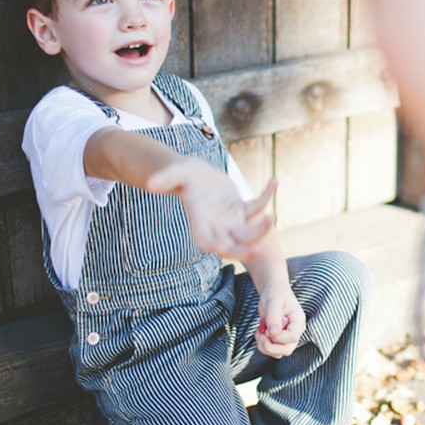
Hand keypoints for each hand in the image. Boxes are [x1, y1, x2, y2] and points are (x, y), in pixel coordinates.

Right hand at [147, 163, 275, 260]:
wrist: (193, 174)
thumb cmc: (181, 174)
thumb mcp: (174, 174)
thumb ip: (164, 180)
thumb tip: (150, 184)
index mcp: (200, 225)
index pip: (208, 243)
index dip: (217, 248)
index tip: (225, 250)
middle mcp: (218, 228)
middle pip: (233, 245)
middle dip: (246, 249)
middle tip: (259, 249)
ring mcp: (232, 221)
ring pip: (250, 232)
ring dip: (262, 228)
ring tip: (273, 215)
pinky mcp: (242, 210)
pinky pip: (257, 206)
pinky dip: (266, 196)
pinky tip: (274, 181)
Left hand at [255, 287, 305, 358]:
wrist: (272, 292)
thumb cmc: (275, 293)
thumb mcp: (273, 301)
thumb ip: (273, 317)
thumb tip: (273, 333)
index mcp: (298, 321)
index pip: (292, 337)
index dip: (278, 337)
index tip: (266, 327)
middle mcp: (295, 331)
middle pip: (287, 349)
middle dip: (270, 346)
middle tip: (260, 333)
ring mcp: (287, 336)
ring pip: (278, 353)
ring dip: (264, 346)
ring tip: (259, 332)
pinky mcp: (279, 339)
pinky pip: (272, 350)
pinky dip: (262, 345)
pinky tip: (259, 333)